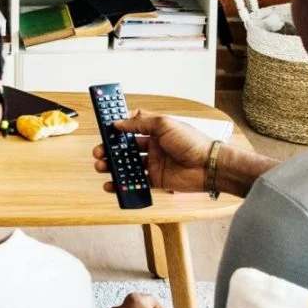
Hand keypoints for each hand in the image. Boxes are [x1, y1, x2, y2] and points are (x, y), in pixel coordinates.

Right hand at [92, 111, 216, 194]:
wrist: (208, 166)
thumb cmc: (191, 142)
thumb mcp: (164, 124)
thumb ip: (140, 123)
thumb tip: (119, 122)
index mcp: (156, 130)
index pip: (133, 126)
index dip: (119, 127)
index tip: (105, 128)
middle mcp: (154, 146)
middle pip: (126, 147)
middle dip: (111, 149)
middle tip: (99, 152)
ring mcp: (155, 163)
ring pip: (129, 165)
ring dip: (114, 165)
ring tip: (101, 166)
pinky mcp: (157, 180)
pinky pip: (136, 182)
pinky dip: (123, 184)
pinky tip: (111, 184)